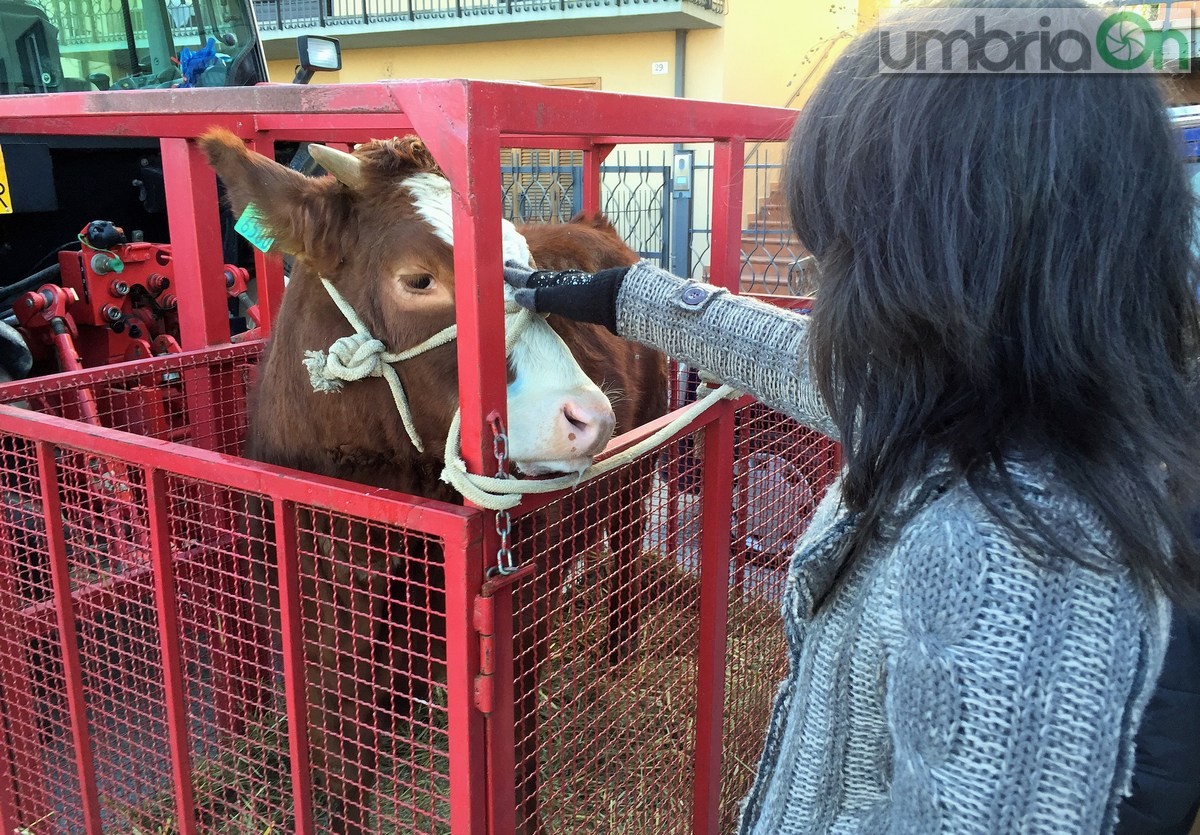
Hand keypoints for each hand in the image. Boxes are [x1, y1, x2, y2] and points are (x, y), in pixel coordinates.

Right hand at [503, 260, 630, 333]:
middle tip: (508, 264)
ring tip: (525, 277)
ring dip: (533, 279)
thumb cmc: (587, 300)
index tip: (499, 267)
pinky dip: (547, 289)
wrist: (616, 301)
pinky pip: (555, 290)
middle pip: (535, 276)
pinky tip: (551, 293)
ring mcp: (570, 288)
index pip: (527, 278)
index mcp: (551, 283)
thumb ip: (539, 297)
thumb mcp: (560, 299)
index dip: (513, 275)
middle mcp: (559, 282)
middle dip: (521, 271)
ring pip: (546, 282)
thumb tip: (518, 295)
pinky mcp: (580, 297)